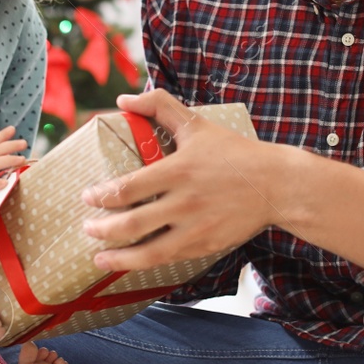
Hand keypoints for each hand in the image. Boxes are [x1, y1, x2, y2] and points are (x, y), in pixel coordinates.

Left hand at [79, 89, 282, 270]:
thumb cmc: (235, 153)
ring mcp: (196, 228)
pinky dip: (146, 264)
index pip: (127, 188)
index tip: (87, 198)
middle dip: (102, 230)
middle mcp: (185, 203)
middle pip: (132, 225)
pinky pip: (170, 260)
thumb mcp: (198, 123)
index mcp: (178, 170)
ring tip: (99, 258)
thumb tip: (124, 99)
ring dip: (119, 258)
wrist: (276, 184)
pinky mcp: (206, 246)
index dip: (101, 196)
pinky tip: (132, 262)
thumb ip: (160, 106)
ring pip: (148, 253)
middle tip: (87, 228)